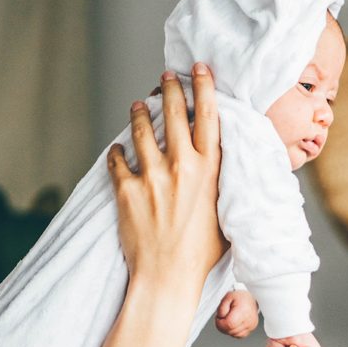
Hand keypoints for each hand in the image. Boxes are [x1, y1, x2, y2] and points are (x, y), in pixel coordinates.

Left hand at [107, 63, 227, 295]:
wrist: (168, 277)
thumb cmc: (203, 255)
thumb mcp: (227, 217)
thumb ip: (225, 189)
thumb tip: (230, 173)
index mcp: (209, 172)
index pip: (208, 118)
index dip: (203, 88)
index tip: (199, 69)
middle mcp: (180, 167)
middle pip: (173, 114)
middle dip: (169, 88)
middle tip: (166, 76)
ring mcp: (151, 176)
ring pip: (140, 129)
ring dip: (139, 114)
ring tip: (138, 106)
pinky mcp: (126, 189)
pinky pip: (116, 159)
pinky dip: (116, 153)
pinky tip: (117, 151)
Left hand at [215, 290, 258, 337]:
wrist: (251, 299)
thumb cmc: (239, 297)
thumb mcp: (227, 297)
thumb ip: (221, 309)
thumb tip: (221, 318)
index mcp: (243, 311)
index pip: (229, 324)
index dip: (220, 323)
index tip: (218, 318)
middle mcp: (249, 320)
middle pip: (231, 331)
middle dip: (223, 326)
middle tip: (222, 317)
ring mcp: (251, 326)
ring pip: (234, 334)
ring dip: (228, 329)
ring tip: (229, 319)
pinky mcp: (251, 329)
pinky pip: (239, 335)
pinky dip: (234, 331)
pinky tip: (233, 324)